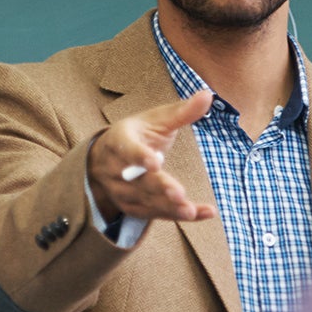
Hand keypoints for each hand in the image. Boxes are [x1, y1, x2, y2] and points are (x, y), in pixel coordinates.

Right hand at [88, 90, 217, 224]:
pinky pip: (158, 215)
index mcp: (120, 142)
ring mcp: (124, 192)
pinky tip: (202, 214)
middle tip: (178, 194)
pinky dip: (179, 216)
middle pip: (138, 182)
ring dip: (169, 208)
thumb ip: (181, 112)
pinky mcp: (135, 208)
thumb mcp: (154, 120)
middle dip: (159, 188)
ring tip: (190, 211)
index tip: (155, 163)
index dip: (140, 157)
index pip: (128, 150)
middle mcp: (117, 170)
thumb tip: (207, 95)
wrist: (104, 161)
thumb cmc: (137, 135)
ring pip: (147, 202)